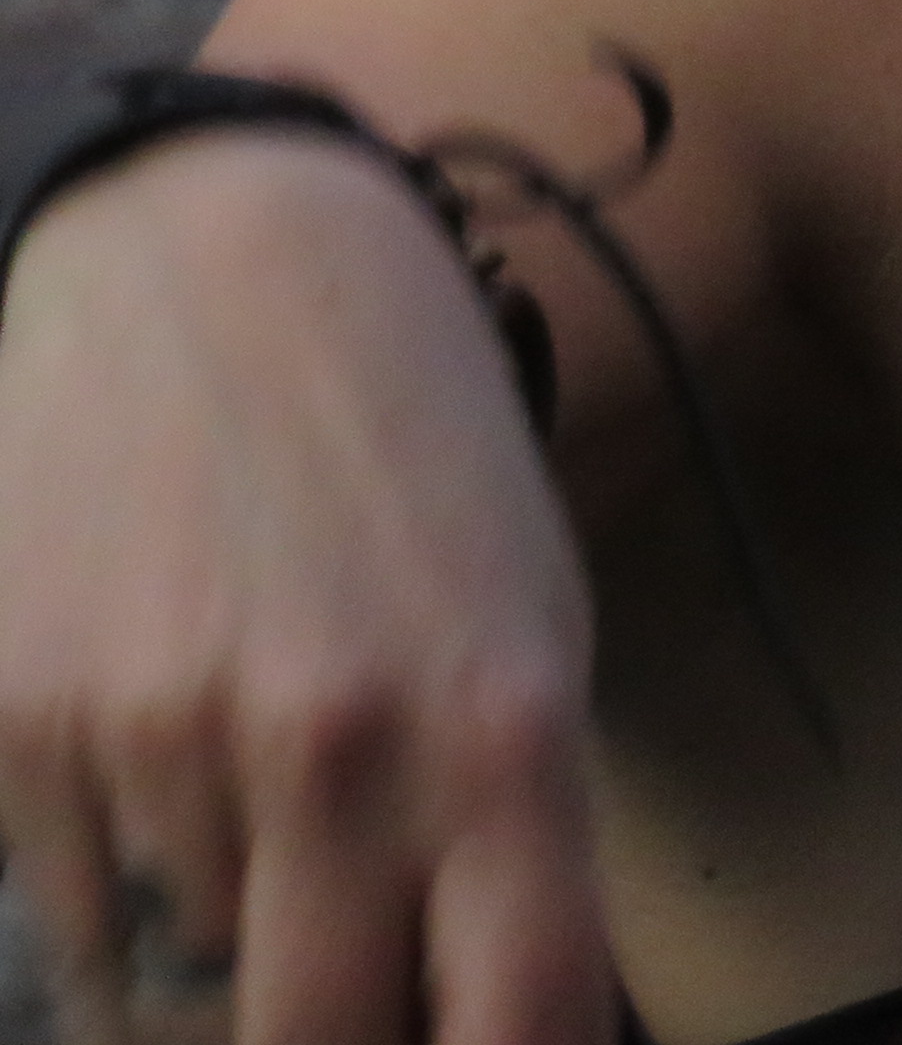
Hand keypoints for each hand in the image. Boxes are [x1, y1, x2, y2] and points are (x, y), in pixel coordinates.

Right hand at [0, 134, 615, 1043]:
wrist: (212, 258)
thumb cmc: (408, 452)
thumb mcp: (527, 622)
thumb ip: (511, 833)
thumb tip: (496, 1016)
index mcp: (501, 726)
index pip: (518, 1018)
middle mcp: (334, 749)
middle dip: (332, 1042)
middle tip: (341, 984)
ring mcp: (157, 744)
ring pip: (178, 992)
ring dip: (216, 947)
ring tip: (249, 784)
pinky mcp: (14, 729)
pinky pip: (73, 913)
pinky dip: (115, 888)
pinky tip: (152, 753)